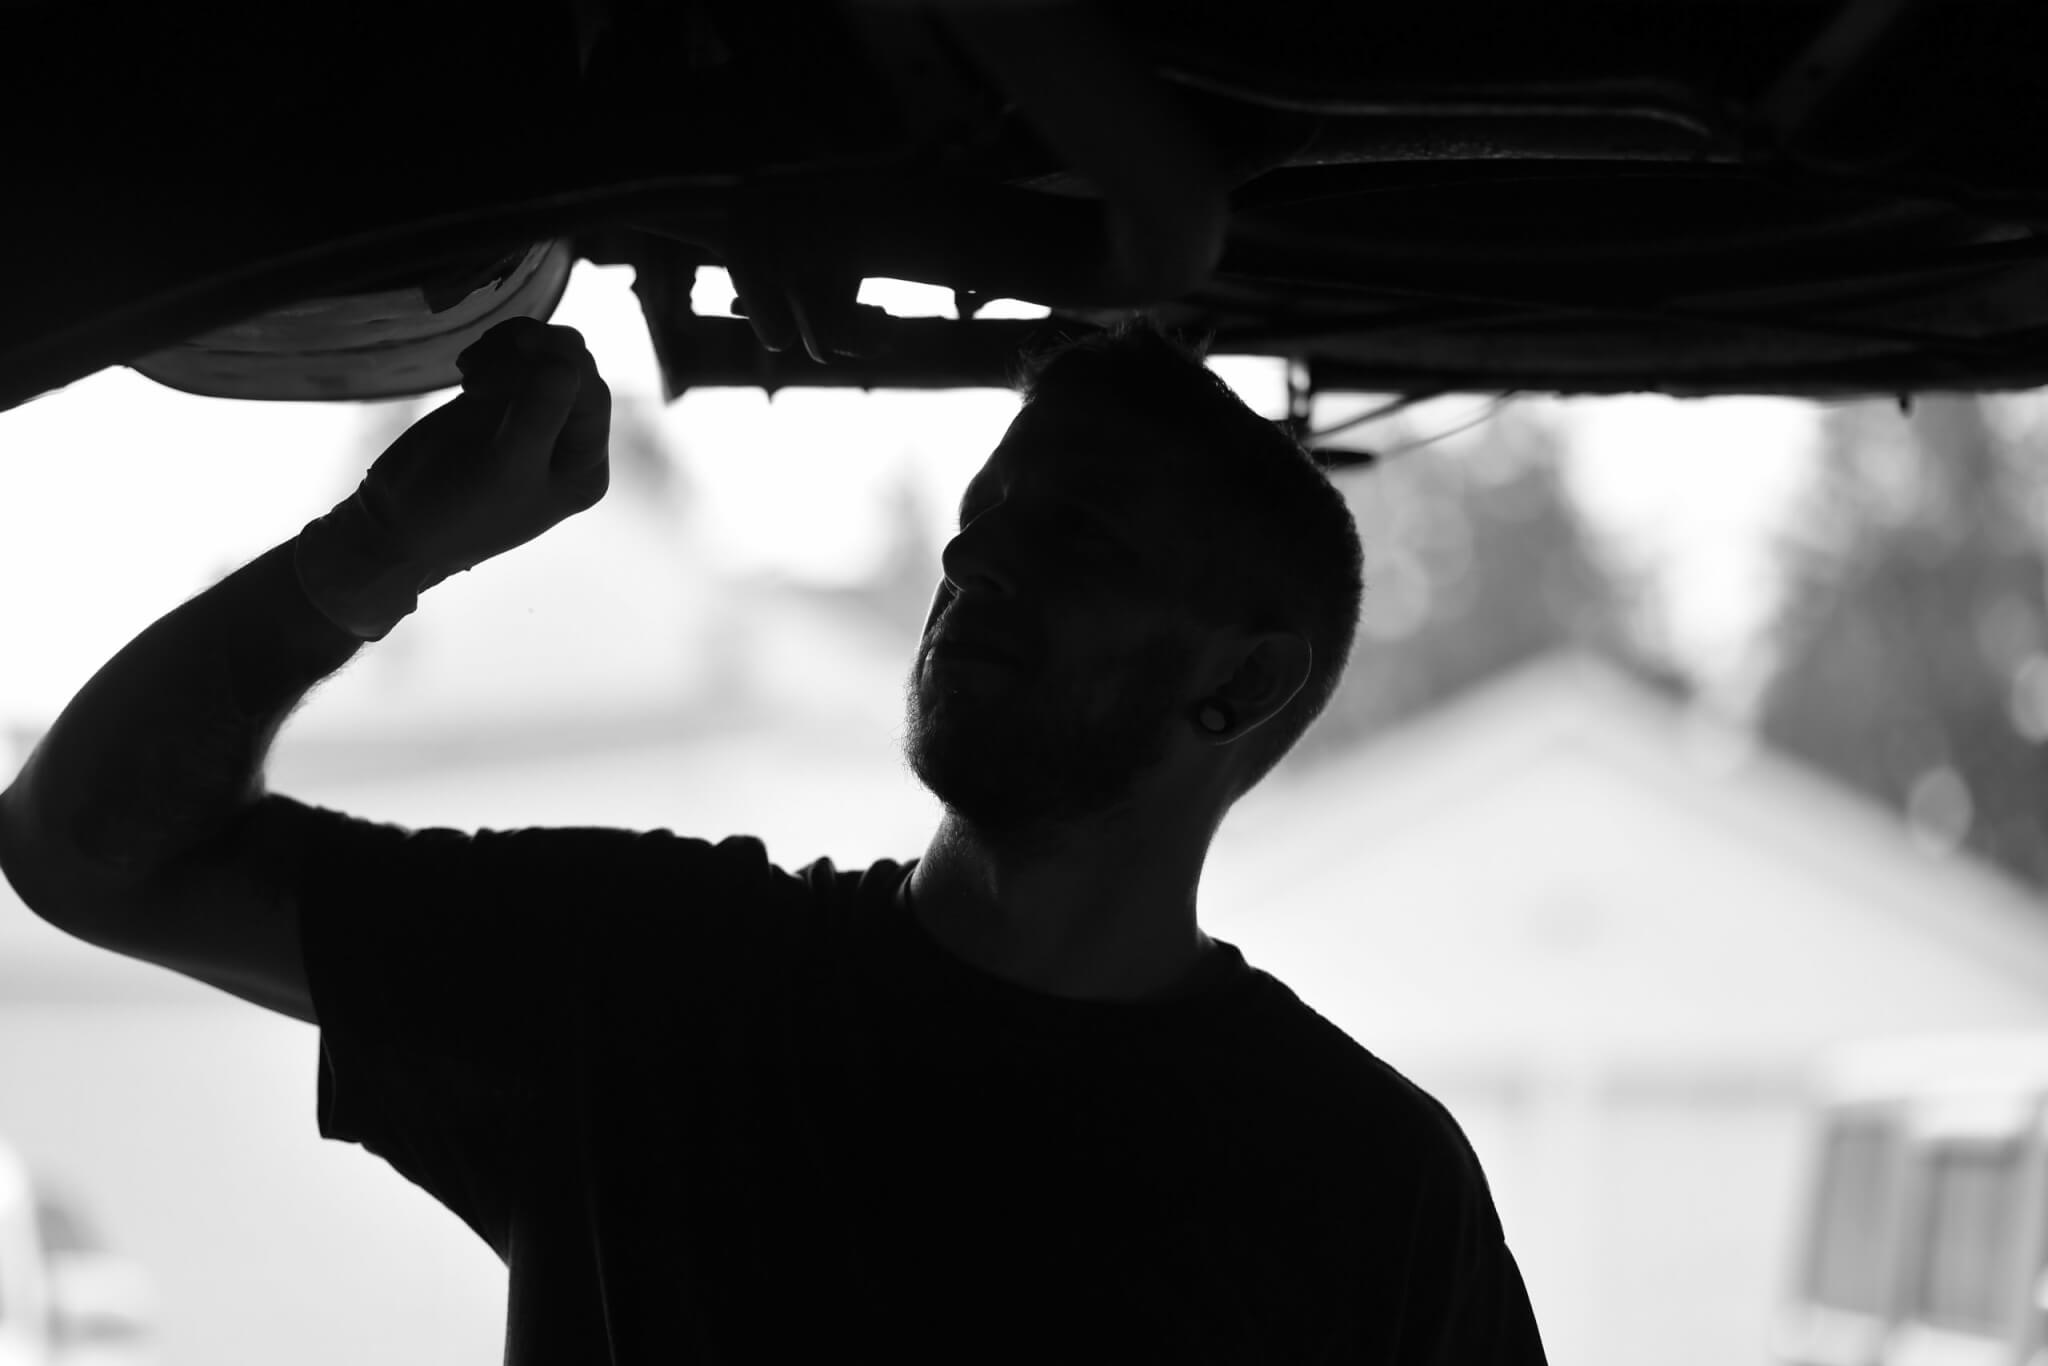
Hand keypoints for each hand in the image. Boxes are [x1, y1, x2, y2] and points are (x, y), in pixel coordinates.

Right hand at [361, 316, 611, 584]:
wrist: (397, 521)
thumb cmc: (457, 509)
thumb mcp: (504, 467)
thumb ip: (539, 414)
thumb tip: (567, 359)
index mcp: (585, 467)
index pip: (592, 396)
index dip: (556, 363)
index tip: (508, 352)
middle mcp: (570, 440)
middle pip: (574, 367)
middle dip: (530, 354)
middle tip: (474, 376)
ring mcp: (537, 415)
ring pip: (547, 353)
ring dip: (510, 347)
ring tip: (469, 371)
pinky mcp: (502, 398)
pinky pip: (517, 354)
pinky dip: (495, 348)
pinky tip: (466, 368)